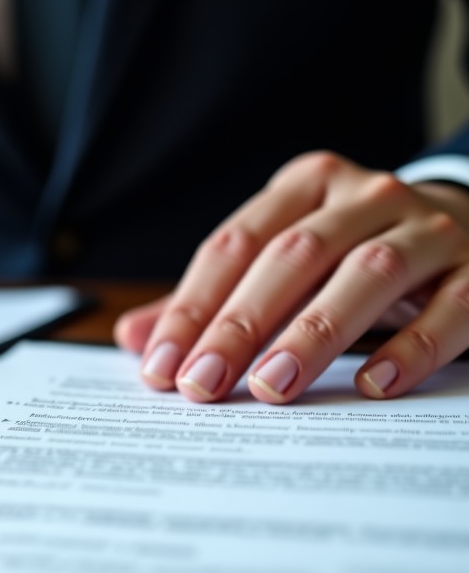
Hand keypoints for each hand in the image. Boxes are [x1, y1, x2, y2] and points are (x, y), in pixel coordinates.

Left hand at [114, 151, 468, 402]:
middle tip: (201, 385)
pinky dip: (411, 348)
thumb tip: (135, 339)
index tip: (160, 367)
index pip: (233, 246)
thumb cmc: (353, 252)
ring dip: (314, 334)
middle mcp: (366, 197)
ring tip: (273, 386)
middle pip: (290, 258)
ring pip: (366, 275)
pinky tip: (373, 385)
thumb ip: (212, 299)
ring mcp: (429, 230)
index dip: (192, 308)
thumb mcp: (285, 260)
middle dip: (239, 325)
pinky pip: (450, 309)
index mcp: (305, 186)